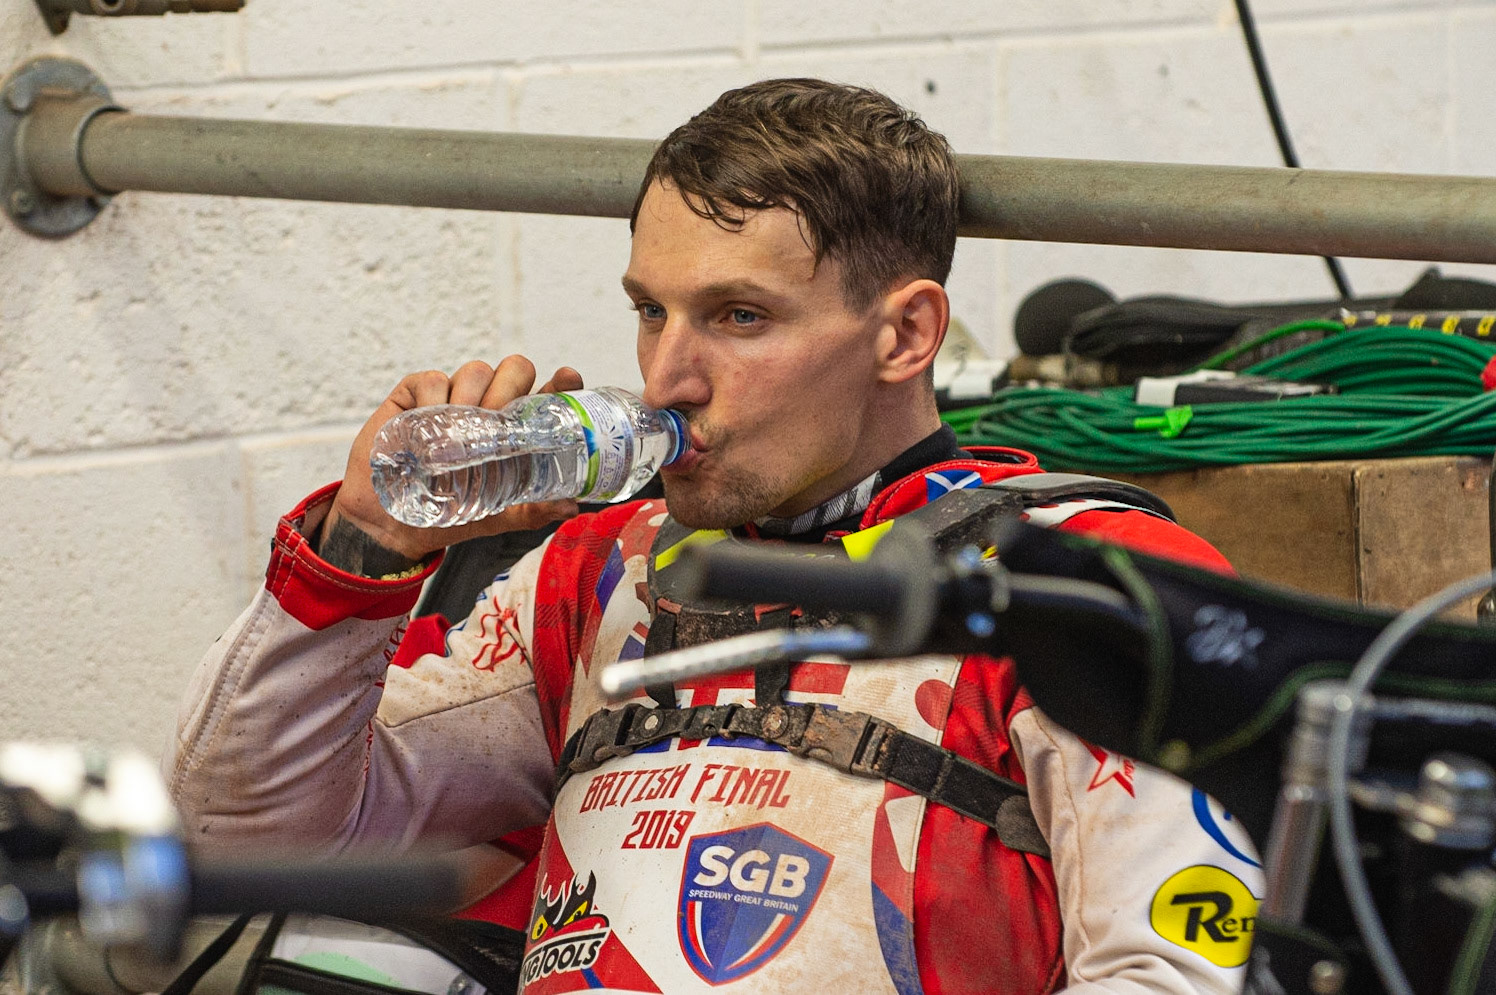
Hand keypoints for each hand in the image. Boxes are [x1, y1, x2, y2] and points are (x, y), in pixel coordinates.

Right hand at [319, 356, 584, 573]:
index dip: (561, 383)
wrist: (392, 523)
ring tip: (457, 440)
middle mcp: (489, 406)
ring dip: (470, 400)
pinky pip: (434, 379)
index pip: (547, 394)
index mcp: (515, 429)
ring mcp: (454, 396)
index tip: (568, 377)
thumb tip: (571, 505)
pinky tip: (426, 429)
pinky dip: (433, 401)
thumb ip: (533, 510)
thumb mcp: (498, 516)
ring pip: (476, 371)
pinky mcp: (416, 393)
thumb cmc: (449, 515)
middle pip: (515, 369)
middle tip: (496, 424)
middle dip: (510, 389)